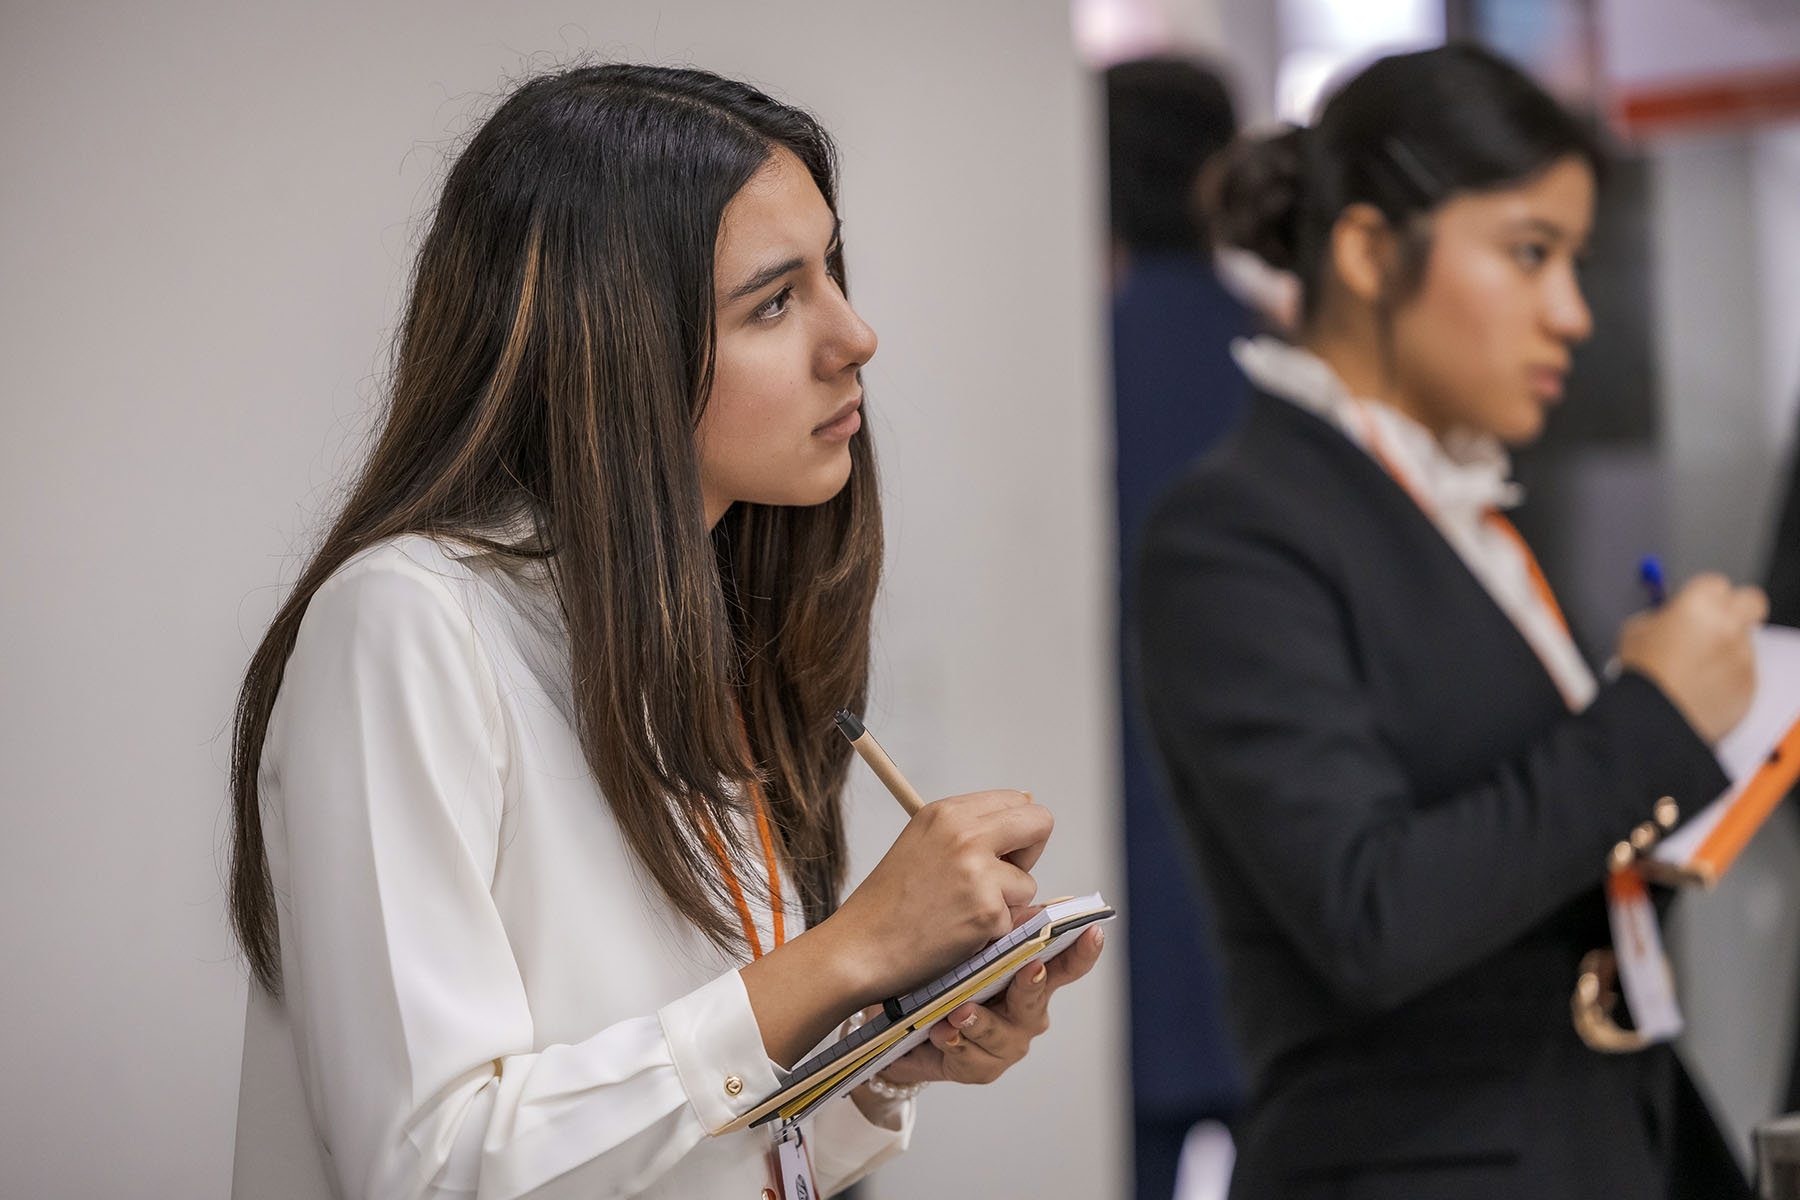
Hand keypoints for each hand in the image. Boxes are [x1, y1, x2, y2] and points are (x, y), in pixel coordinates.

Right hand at [826, 790, 1053, 1003]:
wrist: (860, 947)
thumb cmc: (889, 902)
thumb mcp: (922, 842)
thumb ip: (969, 826)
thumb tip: (1026, 805)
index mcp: (946, 811)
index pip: (1015, 801)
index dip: (1016, 830)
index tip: (999, 851)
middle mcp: (964, 833)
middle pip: (1040, 823)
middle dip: (1031, 852)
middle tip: (1001, 878)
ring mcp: (977, 872)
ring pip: (1028, 882)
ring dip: (1005, 902)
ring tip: (961, 912)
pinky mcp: (986, 910)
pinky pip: (1014, 919)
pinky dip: (991, 931)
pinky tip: (956, 932)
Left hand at [869, 924, 1105, 1087]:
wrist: (904, 1023)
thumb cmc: (945, 979)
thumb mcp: (971, 949)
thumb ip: (1005, 930)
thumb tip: (1031, 897)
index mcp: (1032, 979)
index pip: (1066, 964)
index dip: (1083, 951)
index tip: (1093, 931)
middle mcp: (1027, 1013)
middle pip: (1036, 999)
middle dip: (1031, 984)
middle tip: (1030, 968)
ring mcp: (1007, 1043)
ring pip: (1001, 1035)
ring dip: (980, 1022)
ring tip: (959, 1012)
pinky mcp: (980, 1069)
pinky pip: (972, 1059)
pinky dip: (955, 1045)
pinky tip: (941, 1034)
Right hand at [1617, 573, 1765, 743]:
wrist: (1652, 720)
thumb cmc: (1641, 676)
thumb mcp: (1635, 631)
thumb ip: (1659, 616)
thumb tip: (1668, 615)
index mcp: (1698, 605)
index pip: (1715, 582)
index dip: (1703, 594)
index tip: (1694, 605)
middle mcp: (1728, 626)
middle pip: (1751, 600)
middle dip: (1736, 608)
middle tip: (1716, 623)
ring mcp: (1743, 656)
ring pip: (1746, 640)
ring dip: (1728, 647)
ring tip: (1697, 668)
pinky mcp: (1749, 684)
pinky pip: (1745, 673)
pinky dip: (1728, 677)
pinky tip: (1702, 688)